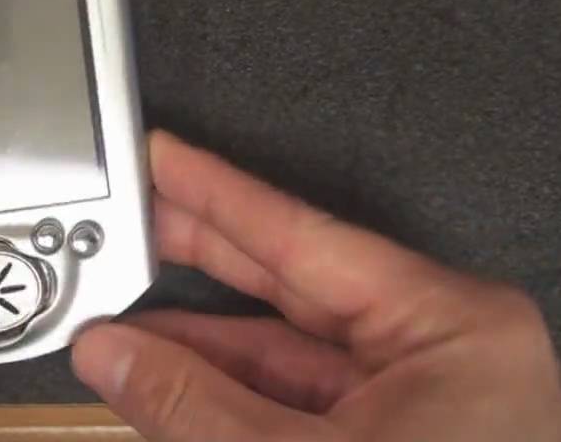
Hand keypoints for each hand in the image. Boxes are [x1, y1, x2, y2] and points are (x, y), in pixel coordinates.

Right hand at [73, 130, 560, 440]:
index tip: (163, 158)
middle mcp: (440, 352)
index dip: (218, 192)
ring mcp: (421, 402)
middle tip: (132, 219)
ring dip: (201, 338)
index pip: (303, 236)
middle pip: (293, 282)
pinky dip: (230, 389)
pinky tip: (169, 377)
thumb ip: (193, 403)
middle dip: (201, 256)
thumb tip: (112, 354)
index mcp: (448, 327)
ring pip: (287, 346)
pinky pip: (297, 397)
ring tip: (123, 320)